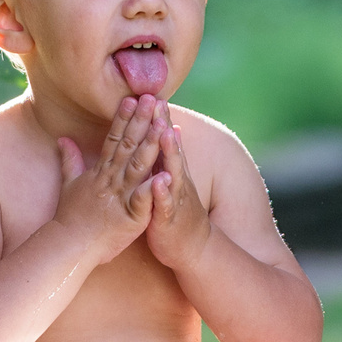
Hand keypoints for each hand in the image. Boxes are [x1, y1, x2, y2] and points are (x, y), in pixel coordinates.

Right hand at [52, 95, 164, 261]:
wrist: (68, 247)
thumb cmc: (70, 217)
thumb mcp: (69, 184)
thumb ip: (70, 159)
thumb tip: (63, 138)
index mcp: (100, 172)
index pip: (113, 139)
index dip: (123, 118)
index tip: (132, 98)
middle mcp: (110, 180)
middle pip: (127, 145)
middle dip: (141, 121)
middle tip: (151, 99)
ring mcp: (120, 197)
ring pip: (138, 167)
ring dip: (151, 146)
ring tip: (163, 126)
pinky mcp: (130, 218)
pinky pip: (143, 201)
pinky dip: (154, 189)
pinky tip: (167, 176)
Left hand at [142, 104, 213, 273]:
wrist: (193, 247)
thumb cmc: (175, 213)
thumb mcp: (170, 181)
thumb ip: (167, 158)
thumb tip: (167, 130)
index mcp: (171, 171)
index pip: (164, 140)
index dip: (158, 118)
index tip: (149, 94)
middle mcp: (176, 179)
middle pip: (170, 148)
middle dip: (163, 125)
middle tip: (157, 102)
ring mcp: (175, 198)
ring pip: (172, 171)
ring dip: (170, 152)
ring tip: (165, 133)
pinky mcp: (170, 218)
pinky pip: (166, 204)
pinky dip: (164, 193)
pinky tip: (160, 182)